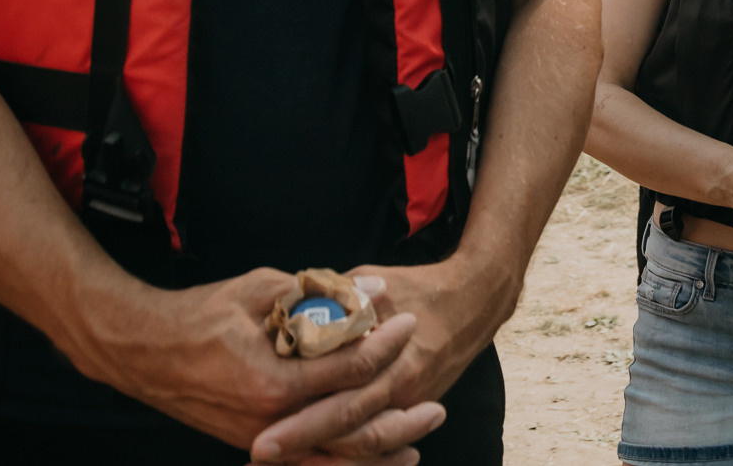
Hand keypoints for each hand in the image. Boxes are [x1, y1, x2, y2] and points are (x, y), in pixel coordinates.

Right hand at [76, 269, 439, 461]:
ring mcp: (261, 439)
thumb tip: (375, 292)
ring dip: (380, 450)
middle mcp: (270, 421)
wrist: (144, 352)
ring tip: (419, 437)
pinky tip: (376, 457)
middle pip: (352, 426)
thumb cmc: (202, 314)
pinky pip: (310, 463)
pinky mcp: (255, 444)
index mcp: (273, 380)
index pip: (349, 367)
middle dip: (399, 412)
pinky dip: (345, 462)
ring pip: (334, 457)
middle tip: (436, 401)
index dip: (385, 342)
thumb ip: (319, 295)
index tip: (409, 321)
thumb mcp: (261, 291)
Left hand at [252, 259, 513, 463]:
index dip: (300, 424)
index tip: (260, 438)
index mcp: (394, 361)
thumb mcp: (377, 283)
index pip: (341, 403)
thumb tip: (293, 311)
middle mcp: (402, 391)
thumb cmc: (420, 288)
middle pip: (345, 432)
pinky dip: (344, 454)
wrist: (474, 302)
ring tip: (273, 464)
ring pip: (360, 445)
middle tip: (258, 454)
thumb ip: (337, 300)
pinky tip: (309, 457)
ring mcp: (408, 404)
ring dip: (318, 456)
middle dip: (300, 446)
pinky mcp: (409, 408)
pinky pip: (373, 439)